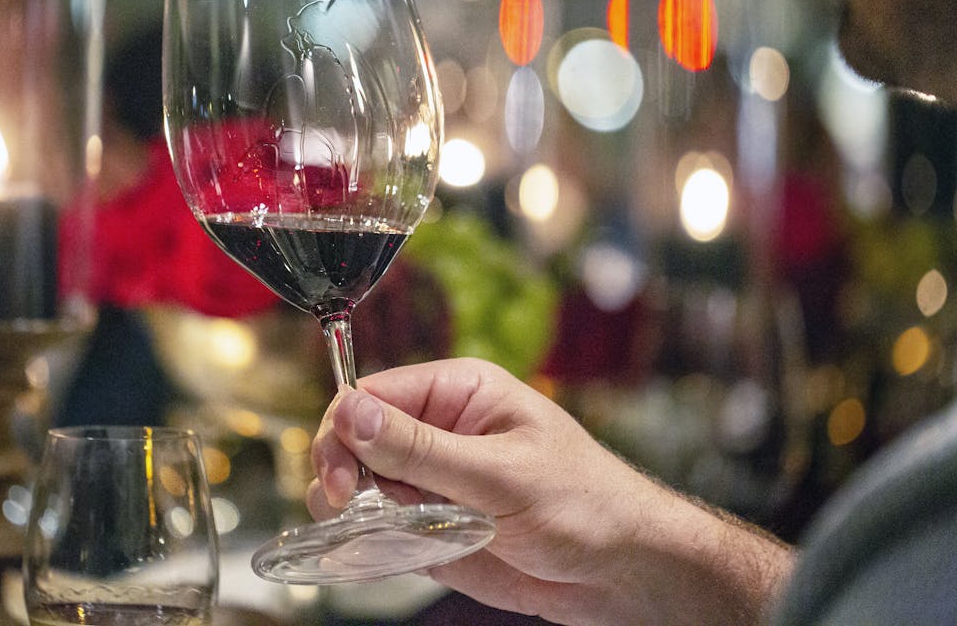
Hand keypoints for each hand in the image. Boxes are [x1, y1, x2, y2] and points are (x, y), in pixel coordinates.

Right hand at [308, 358, 792, 625]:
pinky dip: (371, 544)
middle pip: (356, 440)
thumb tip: (353, 413)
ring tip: (388, 535)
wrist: (624, 572)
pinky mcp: (431, 526)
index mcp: (459, 393)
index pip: (373, 395)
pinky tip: (385, 555)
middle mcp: (439, 431)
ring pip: (360, 488)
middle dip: (343, 475)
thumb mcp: (501, 475)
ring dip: (358, 514)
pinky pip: (380, 528)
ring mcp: (433, 481)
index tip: (340, 476)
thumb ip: (422, 450)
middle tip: (351, 511)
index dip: (345, 430)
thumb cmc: (585, 505)